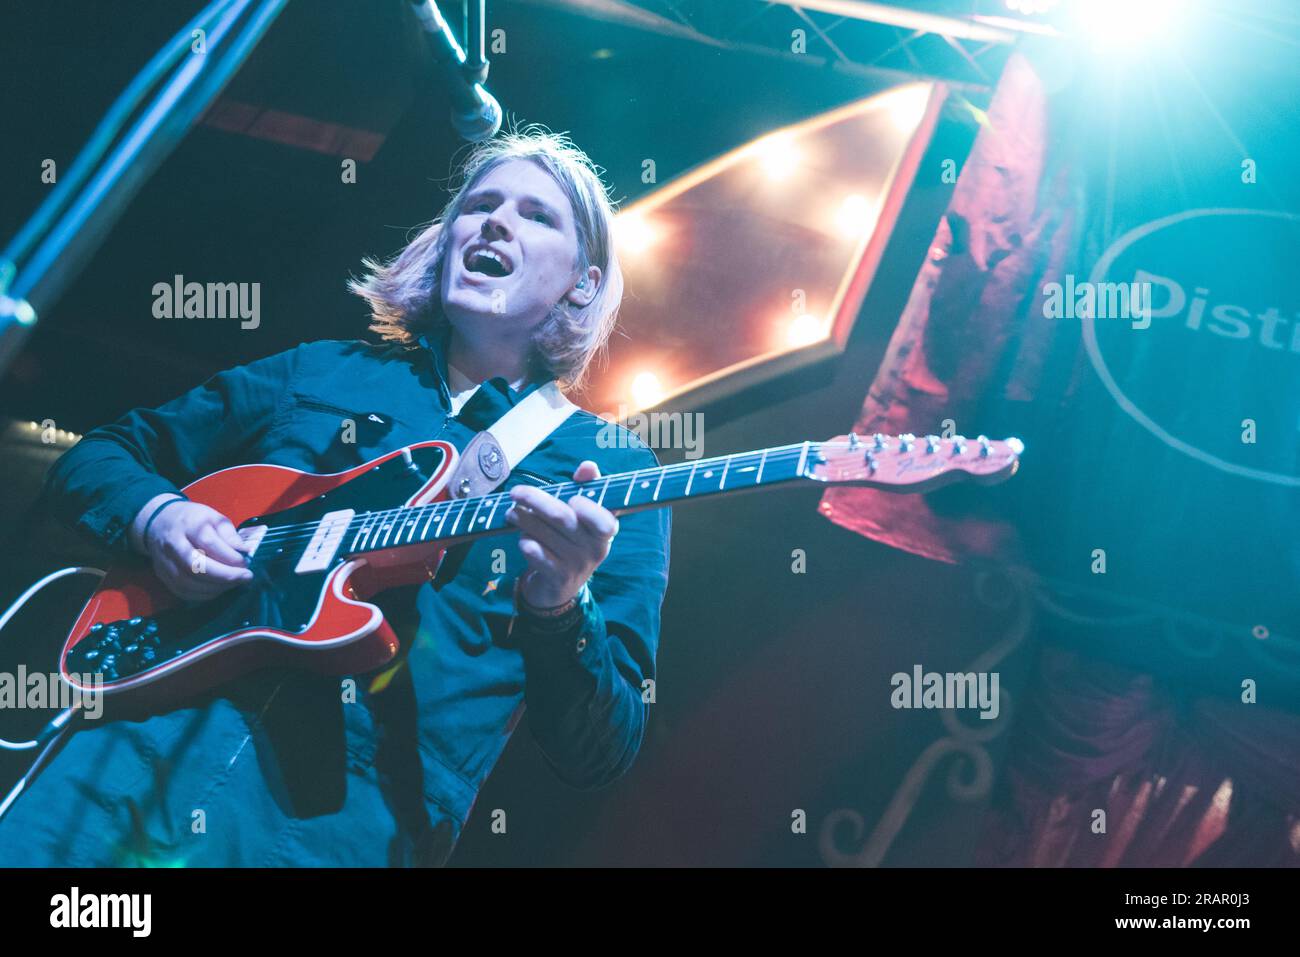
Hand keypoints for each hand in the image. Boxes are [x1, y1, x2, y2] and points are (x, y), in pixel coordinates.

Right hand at [131, 495, 254, 600]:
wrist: (159, 523)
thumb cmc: (193, 521)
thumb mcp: (214, 518)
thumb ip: (229, 534)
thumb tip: (245, 551)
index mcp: (189, 524)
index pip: (208, 543)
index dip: (229, 556)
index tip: (245, 563)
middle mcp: (173, 543)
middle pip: (195, 566)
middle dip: (224, 576)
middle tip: (245, 577)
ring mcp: (165, 560)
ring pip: (187, 582)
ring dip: (215, 587)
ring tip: (233, 584)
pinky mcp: (162, 574)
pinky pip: (182, 591)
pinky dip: (202, 594)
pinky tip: (217, 589)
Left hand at [506, 460, 618, 608]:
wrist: (561, 587)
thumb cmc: (572, 541)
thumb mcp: (583, 517)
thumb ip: (587, 488)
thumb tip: (588, 465)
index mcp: (605, 532)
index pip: (605, 521)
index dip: (589, 508)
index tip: (572, 498)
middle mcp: (595, 550)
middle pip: (563, 518)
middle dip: (535, 500)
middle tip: (515, 492)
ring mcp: (576, 566)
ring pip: (545, 534)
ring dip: (523, 519)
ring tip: (511, 511)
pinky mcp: (557, 578)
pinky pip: (536, 555)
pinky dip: (526, 542)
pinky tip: (521, 537)